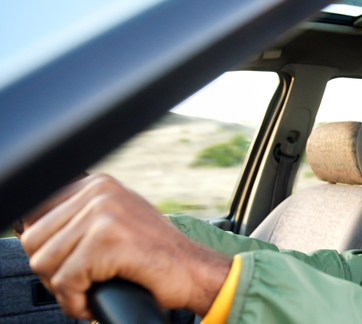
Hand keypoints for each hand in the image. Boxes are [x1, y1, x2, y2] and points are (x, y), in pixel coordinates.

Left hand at [19, 174, 231, 318]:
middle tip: (76, 287)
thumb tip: (32, 229)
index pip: (36, 213)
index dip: (45, 249)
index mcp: (97, 184)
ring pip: (44, 262)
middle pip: (34, 240)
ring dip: (62, 290)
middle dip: (50, 272)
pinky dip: (74, 302)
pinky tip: (91, 304)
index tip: (63, 267)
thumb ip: (82, 217)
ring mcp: (103, 214)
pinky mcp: (107, 241)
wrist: (195, 271)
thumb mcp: (118, 222)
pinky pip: (66, 281)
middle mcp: (99, 192)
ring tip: (85, 295)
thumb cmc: (157, 255)